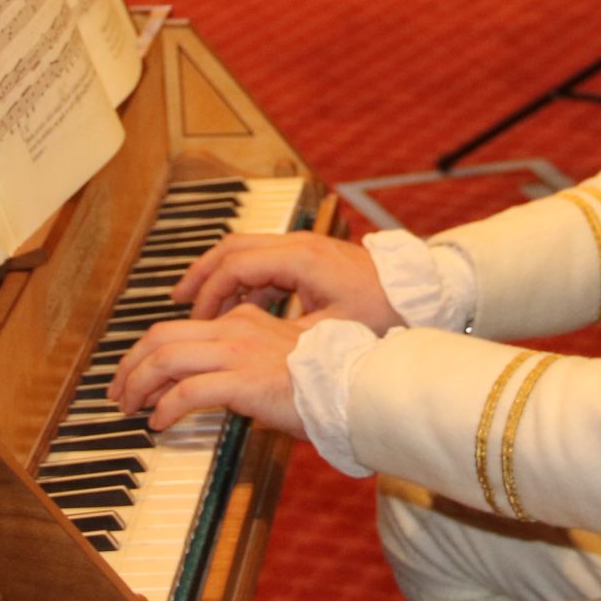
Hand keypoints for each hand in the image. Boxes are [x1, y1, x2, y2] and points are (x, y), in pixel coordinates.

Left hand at [110, 306, 306, 434]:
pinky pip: (188, 391)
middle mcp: (236, 330)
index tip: (137, 375)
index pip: (181, 330)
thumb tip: (218, 392)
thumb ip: (246, 370)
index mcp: (244, 321)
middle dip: (130, 364)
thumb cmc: (324, 382)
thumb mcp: (277, 365)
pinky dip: (166, 407)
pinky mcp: (243, 381)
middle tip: (117, 390)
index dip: (150, 352)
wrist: (353, 387)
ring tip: (128, 407)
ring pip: (166, 359)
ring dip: (138, 384)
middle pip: (161, 337)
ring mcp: (238, 354)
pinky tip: (160, 422)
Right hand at [172, 231, 403, 332]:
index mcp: (300, 259)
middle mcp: (298, 245)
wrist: (423, 291)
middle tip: (176, 299)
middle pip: (233, 248)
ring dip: (220, 274)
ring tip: (198, 303)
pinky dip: (244, 279)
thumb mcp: (335, 332)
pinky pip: (265, 260)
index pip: (236, 266)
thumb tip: (252, 355)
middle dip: (201, 274)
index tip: (194, 319)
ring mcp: (305, 248)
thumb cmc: (386, 311)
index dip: (209, 293)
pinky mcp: (312, 258)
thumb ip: (289, 339)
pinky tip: (237, 306)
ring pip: (247, 250)